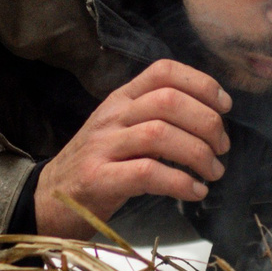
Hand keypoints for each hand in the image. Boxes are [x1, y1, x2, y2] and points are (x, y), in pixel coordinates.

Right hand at [34, 59, 231, 236]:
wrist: (46, 198)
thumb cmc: (96, 165)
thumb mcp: (121, 130)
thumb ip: (155, 117)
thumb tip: (210, 119)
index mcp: (121, 99)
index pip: (163, 72)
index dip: (201, 83)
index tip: (224, 106)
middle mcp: (112, 116)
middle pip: (169, 101)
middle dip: (207, 122)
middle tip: (222, 148)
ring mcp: (103, 146)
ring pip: (160, 134)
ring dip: (198, 153)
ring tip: (213, 171)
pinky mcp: (98, 179)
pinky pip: (148, 172)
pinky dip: (180, 182)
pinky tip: (196, 191)